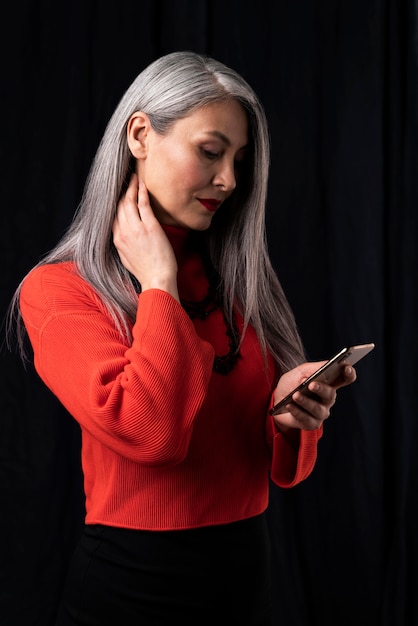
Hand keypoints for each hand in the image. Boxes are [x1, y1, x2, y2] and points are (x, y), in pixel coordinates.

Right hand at [113, 173, 178, 299]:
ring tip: (134, 178)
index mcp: (117, 240)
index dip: (116, 202)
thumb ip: (123, 244)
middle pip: (119, 206)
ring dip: (131, 187)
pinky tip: (142, 184)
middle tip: (127, 180)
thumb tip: (122, 235)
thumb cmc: (146, 271)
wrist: (157, 279)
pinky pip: (143, 204)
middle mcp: (123, 232)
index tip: (120, 194)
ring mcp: (136, 229)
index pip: (113, 215)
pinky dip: (141, 192)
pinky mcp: (150, 227)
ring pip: (128, 202)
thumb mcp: (126, 258)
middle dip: (122, 191)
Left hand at [272, 361, 356, 431]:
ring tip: (295, 395)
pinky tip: (289, 405)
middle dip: (321, 389)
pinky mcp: (312, 424)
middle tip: (311, 384)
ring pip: (318, 409)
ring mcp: (321, 412)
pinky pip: (306, 419)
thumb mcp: (300, 372)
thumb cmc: (291, 384)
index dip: (349, 374)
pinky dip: (297, 412)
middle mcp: (328, 399)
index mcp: (329, 384)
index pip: (345, 379)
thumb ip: (314, 368)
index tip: (346, 368)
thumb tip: (328, 364)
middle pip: (330, 394)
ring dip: (305, 402)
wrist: (276, 401)